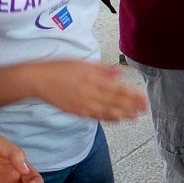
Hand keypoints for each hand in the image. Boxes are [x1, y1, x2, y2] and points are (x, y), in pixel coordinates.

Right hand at [33, 60, 147, 121]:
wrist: (38, 80)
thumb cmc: (59, 68)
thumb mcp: (82, 63)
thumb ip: (102, 69)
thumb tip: (119, 73)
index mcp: (92, 79)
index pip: (117, 89)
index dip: (132, 95)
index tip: (143, 98)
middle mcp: (89, 93)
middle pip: (114, 101)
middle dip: (131, 106)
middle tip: (145, 109)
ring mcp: (82, 104)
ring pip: (106, 111)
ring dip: (122, 114)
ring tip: (135, 116)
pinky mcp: (76, 111)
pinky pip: (95, 116)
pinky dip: (108, 118)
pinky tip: (117, 119)